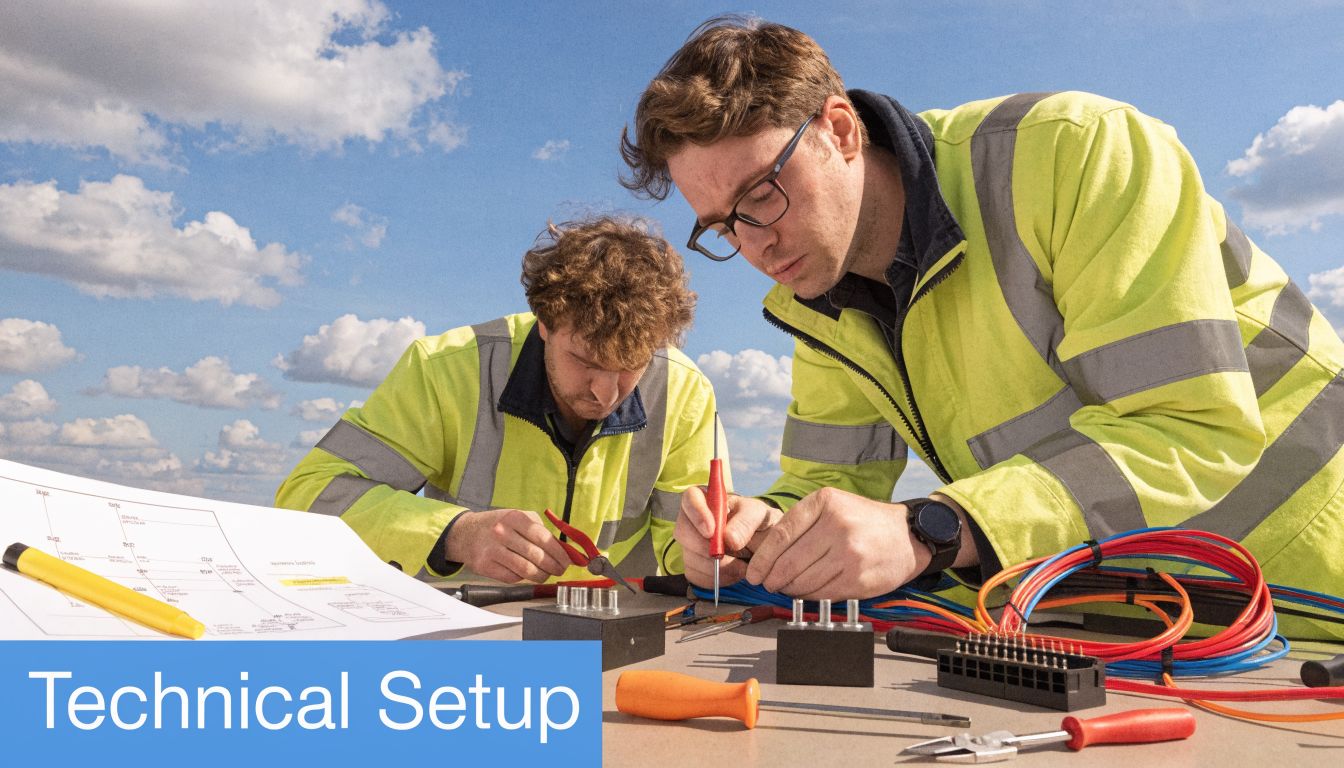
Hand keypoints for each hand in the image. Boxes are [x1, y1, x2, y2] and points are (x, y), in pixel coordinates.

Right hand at [444, 508, 571, 582]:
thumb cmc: (498, 525)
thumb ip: (540, 531)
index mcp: (515, 517)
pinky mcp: (485, 566)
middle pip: (537, 556)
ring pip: (526, 570)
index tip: (567, 561)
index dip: (559, 552)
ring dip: (541, 575)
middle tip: (559, 570)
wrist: (465, 533)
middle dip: (553, 567)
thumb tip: (564, 550)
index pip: (544, 538)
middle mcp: (502, 532)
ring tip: (545, 574)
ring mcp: (492, 550)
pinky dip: (523, 578)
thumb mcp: (518, 518)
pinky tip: (525, 573)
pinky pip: (512, 577)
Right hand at [675, 487, 780, 588]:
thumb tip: (729, 539)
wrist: (764, 546)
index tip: (711, 531)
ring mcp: (692, 544)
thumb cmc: (757, 523)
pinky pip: (696, 575)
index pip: (690, 498)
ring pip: (688, 557)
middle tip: (723, 555)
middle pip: (683, 531)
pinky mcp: (695, 565)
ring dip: (713, 567)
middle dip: (702, 547)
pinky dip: (715, 579)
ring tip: (740, 566)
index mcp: (709, 500)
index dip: (696, 514)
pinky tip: (733, 574)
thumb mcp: (758, 515)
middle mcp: (694, 520)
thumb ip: (746, 522)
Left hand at [745, 487, 925, 598]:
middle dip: (772, 578)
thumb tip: (765, 554)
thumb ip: (801, 523)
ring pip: (803, 581)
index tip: (754, 572)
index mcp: (826, 503)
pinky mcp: (858, 579)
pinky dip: (808, 597)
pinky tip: (806, 592)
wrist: (907, 537)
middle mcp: (838, 526)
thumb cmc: (863, 521)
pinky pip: (821, 594)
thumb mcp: (832, 506)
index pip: (781, 535)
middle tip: (767, 582)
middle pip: (789, 562)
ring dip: (788, 589)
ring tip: (786, 587)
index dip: (762, 558)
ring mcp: (850, 554)